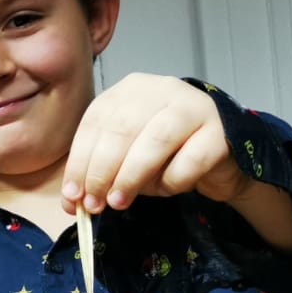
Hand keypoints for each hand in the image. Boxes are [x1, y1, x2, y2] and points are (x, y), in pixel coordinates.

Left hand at [61, 73, 250, 214]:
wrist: (219, 159)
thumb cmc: (166, 156)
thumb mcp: (125, 156)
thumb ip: (100, 169)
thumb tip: (73, 200)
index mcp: (130, 89)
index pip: (95, 121)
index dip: (80, 161)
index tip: (72, 196)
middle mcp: (161, 89)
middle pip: (121, 129)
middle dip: (101, 171)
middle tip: (94, 204)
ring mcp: (194, 106)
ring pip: (154, 140)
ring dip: (130, 177)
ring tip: (119, 202)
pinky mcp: (219, 132)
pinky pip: (189, 161)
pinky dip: (172, 181)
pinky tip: (168, 189)